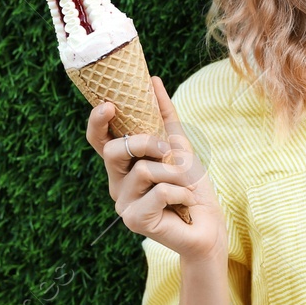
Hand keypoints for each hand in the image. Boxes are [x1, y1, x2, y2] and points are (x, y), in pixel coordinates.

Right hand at [85, 77, 225, 262]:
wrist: (208, 224)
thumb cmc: (192, 186)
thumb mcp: (180, 145)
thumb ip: (164, 115)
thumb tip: (152, 80)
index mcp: (124, 165)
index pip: (99, 140)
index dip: (97, 121)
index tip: (110, 105)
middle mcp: (117, 183)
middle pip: (115, 150)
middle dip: (147, 143)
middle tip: (169, 152)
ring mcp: (123, 204)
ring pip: (143, 170)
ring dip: (175, 173)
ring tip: (185, 186)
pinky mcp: (135, 221)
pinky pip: (160, 192)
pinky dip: (181, 193)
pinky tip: (185, 204)